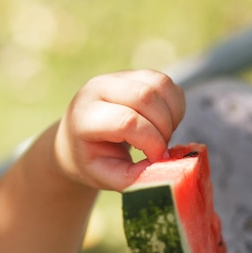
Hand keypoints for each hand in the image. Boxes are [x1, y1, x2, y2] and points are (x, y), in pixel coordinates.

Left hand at [54, 69, 184, 191]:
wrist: (77, 141)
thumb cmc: (92, 160)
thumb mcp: (106, 177)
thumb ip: (134, 178)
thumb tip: (165, 167)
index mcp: (84, 117)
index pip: (126, 121)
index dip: (150, 141)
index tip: (157, 160)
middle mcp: (97, 89)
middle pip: (145, 96)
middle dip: (164, 127)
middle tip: (160, 149)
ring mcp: (116, 77)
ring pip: (160, 84)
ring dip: (172, 115)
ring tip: (162, 136)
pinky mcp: (134, 74)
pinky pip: (166, 84)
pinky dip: (174, 106)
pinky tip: (163, 124)